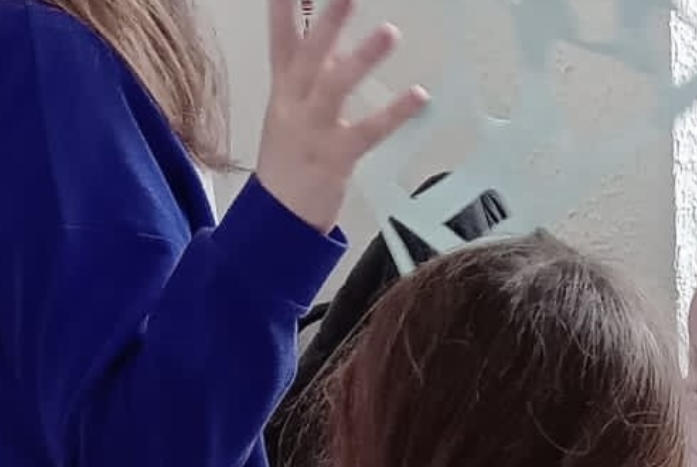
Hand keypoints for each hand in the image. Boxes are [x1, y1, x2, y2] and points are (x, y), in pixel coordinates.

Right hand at [256, 0, 429, 232]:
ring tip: (389, 31)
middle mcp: (294, 104)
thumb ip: (319, 69)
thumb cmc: (292, 154)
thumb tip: (335, 32)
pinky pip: (368, 132)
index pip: (281, 38)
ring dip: (361, 58)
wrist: (278, 215)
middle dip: (328, 22)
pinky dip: (394, 114)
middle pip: (309, 55)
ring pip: (335, 88)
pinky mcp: (335, 158)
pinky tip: (419, 97)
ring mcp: (312, 131)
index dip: (284, 10)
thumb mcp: (296, 105)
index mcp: (284, 87)